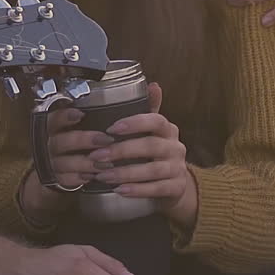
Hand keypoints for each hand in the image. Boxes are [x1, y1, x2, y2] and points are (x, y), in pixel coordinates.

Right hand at [37, 105, 117, 191]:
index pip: (53, 120)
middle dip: (83, 140)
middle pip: (61, 142)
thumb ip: (81, 121)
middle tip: (105, 140)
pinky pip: (65, 180)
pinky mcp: (53, 179)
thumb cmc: (67, 142)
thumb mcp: (69, 128)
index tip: (80, 114)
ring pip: (65, 163)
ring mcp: (49, 163)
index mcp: (49, 128)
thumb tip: (105, 111)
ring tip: (105, 163)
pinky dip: (79, 178)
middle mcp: (47, 145)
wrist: (52, 168)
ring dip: (86, 163)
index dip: (64, 117)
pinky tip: (93, 175)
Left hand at [91, 83, 196, 225]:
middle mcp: (176, 147)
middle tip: (96, 156)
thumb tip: (152, 84)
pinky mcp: (177, 187)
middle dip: (121, 151)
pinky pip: (157, 189)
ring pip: (152, 170)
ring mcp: (178, 168)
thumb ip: (148, 110)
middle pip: (151, 146)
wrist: (175, 184)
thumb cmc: (156, 154)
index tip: (111, 128)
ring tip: (102, 175)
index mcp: (168, 129)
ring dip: (125, 173)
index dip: (135, 123)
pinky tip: (119, 190)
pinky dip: (137, 190)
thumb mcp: (152, 132)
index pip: (156, 120)